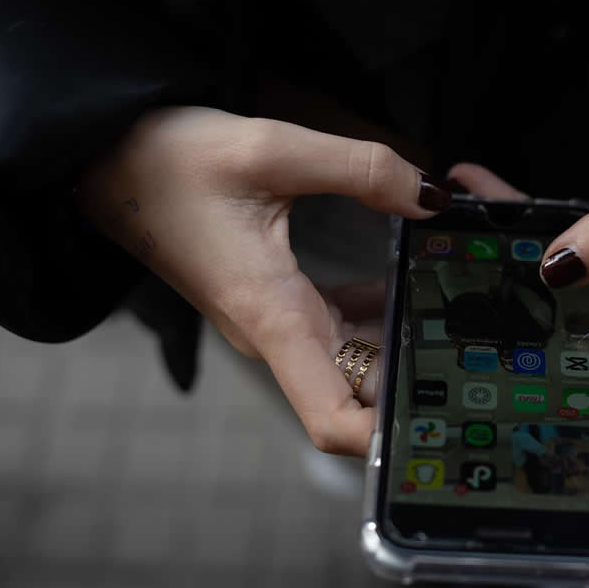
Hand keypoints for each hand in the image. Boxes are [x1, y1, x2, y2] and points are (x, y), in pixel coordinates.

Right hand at [78, 106, 453, 455]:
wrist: (106, 159)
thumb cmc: (167, 160)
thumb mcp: (269, 149)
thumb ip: (361, 169)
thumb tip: (431, 195)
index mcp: (273, 318)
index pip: (332, 420)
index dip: (386, 438)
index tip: (440, 423)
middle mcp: (275, 335)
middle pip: (359, 390)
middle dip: (417, 377)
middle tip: (482, 349)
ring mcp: (275, 322)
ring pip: (355, 356)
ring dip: (402, 338)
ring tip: (461, 307)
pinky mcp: (275, 303)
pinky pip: (340, 326)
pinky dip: (378, 310)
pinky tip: (412, 277)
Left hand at [449, 89, 588, 416]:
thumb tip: (557, 272)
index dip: (583, 405)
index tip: (518, 396)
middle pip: (585, 346)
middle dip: (523, 337)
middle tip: (456, 310)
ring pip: (568, 297)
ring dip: (513, 272)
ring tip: (455, 238)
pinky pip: (572, 255)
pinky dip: (530, 228)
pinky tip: (483, 193)